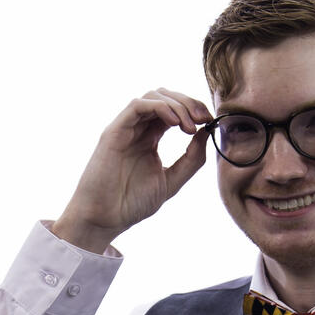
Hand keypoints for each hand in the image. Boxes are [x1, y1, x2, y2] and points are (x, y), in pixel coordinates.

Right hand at [51, 89, 211, 252]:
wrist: (105, 218)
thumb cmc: (132, 203)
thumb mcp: (171, 181)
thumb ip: (190, 160)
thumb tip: (206, 133)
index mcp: (150, 139)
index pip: (174, 111)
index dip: (194, 110)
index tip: (209, 122)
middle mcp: (138, 129)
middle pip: (165, 97)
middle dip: (189, 102)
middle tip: (203, 119)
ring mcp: (126, 128)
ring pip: (153, 96)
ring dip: (177, 104)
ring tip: (189, 126)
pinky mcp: (114, 131)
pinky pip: (137, 105)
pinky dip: (159, 107)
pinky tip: (174, 123)